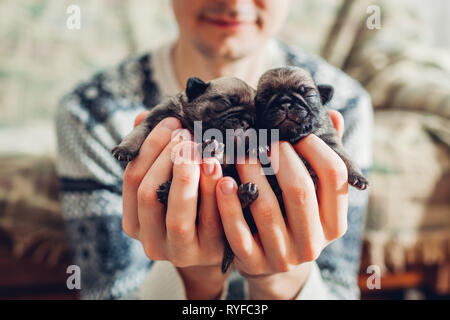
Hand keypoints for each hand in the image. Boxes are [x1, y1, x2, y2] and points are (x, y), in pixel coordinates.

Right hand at [122, 112, 229, 299]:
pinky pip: (212, 223)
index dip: (151, 147)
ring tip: (204, 150)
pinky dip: (216, 195)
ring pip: (178, 215)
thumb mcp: (170, 181)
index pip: (133, 179)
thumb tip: (141, 117)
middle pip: (149, 194)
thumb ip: (155, 153)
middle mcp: (151, 242)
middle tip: (187, 134)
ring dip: (190, 177)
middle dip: (168, 158)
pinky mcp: (209, 254)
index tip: (172, 122)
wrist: (219, 240)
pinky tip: (223, 172)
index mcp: (134, 222)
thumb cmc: (190, 202)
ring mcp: (179, 253)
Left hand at [215, 110, 346, 299]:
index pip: (334, 176)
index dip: (316, 147)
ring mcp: (283, 256)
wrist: (273, 266)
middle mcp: (313, 243)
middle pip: (300, 190)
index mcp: (334, 223)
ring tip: (241, 152)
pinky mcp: (253, 262)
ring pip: (267, 209)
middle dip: (280, 157)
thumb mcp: (314, 198)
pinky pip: (239, 233)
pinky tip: (222, 182)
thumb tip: (334, 115)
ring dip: (251, 173)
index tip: (296, 131)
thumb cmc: (294, 219)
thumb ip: (323, 160)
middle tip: (264, 139)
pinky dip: (229, 205)